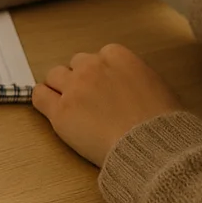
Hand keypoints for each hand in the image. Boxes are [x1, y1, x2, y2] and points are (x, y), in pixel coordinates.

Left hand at [32, 43, 183, 166]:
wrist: (151, 146)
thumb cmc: (162, 124)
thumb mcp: (157, 86)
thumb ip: (136, 77)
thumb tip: (129, 84)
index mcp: (117, 56)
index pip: (98, 56)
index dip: (100, 74)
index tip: (104, 87)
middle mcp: (92, 66)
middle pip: (76, 64)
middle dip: (81, 79)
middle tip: (90, 100)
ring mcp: (74, 87)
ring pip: (55, 75)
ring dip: (61, 88)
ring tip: (71, 106)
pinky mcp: (60, 112)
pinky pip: (39, 96)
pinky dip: (43, 100)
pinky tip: (51, 110)